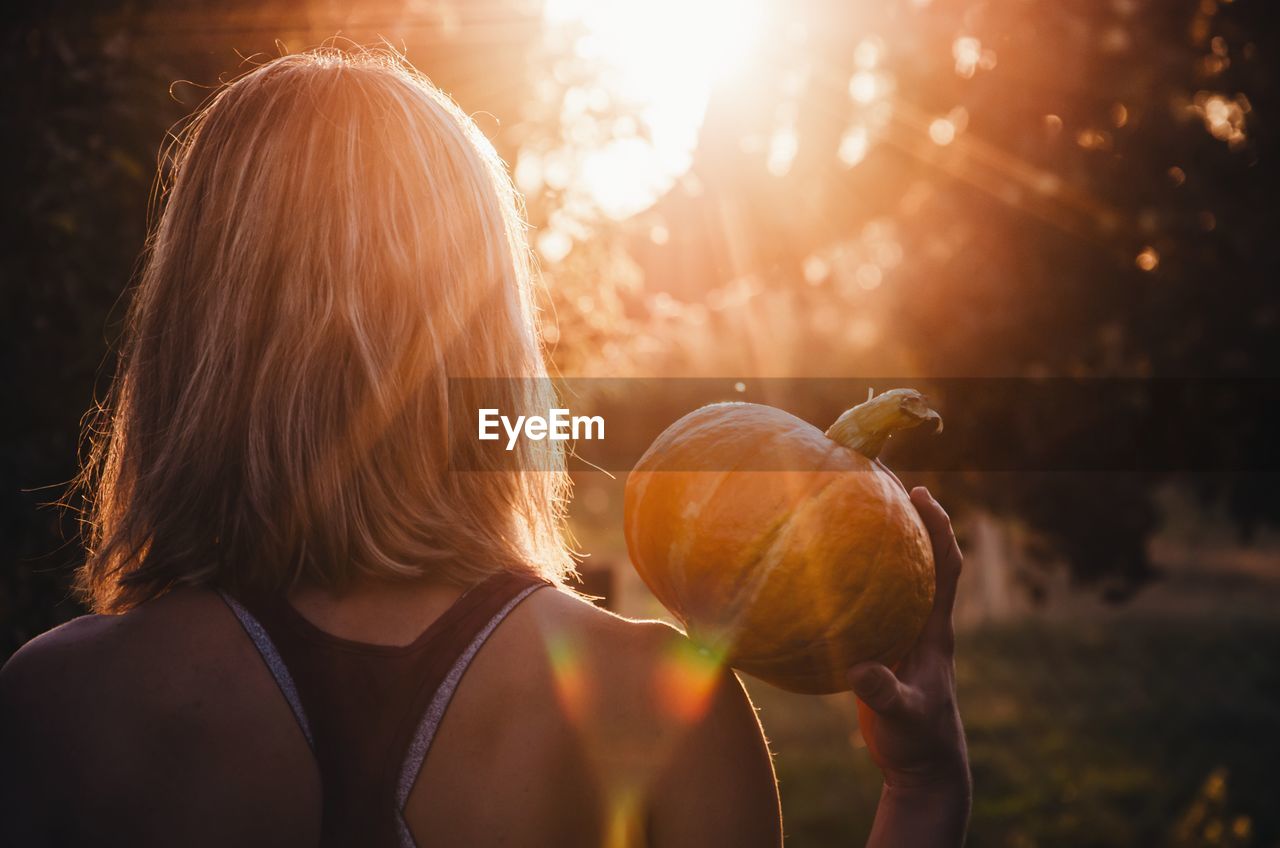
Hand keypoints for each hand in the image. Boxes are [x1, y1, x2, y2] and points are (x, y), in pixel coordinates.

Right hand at [849, 486, 969, 844]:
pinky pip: (871, 603)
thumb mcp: (902, 716)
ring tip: (852, 510)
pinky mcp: (885, 650)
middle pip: (923, 558)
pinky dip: (854, 581)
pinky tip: (824, 571)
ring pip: (897, 578)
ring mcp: (904, 636)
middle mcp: (923, 624)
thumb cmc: (919, 741)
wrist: (923, 768)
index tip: (921, 494)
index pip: (946, 567)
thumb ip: (885, 695)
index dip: (939, 528)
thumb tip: (861, 671)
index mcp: (936, 630)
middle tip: (883, 481)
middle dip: (908, 519)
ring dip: (881, 544)